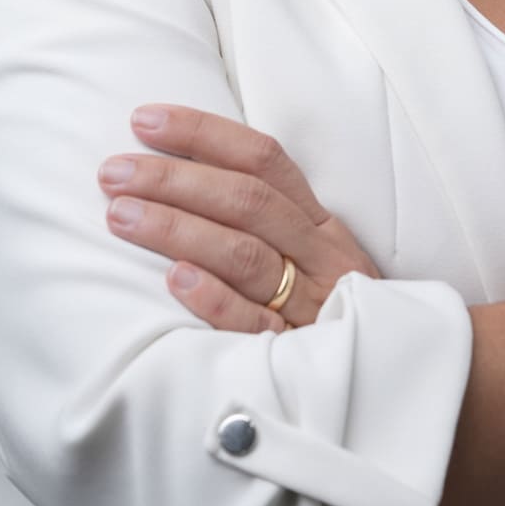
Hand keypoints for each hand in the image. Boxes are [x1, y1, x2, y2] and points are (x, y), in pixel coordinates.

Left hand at [97, 105, 384, 332]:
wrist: (391, 386)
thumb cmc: (328, 312)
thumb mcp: (311, 258)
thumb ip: (263, 220)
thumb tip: (180, 171)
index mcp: (319, 224)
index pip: (262, 159)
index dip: (203, 133)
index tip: (146, 119)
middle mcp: (319, 255)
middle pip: (247, 202)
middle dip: (175, 179)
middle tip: (113, 171)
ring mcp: (311, 305)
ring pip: (245, 255)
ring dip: (179, 229)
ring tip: (121, 215)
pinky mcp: (298, 357)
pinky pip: (255, 324)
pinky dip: (216, 299)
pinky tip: (175, 281)